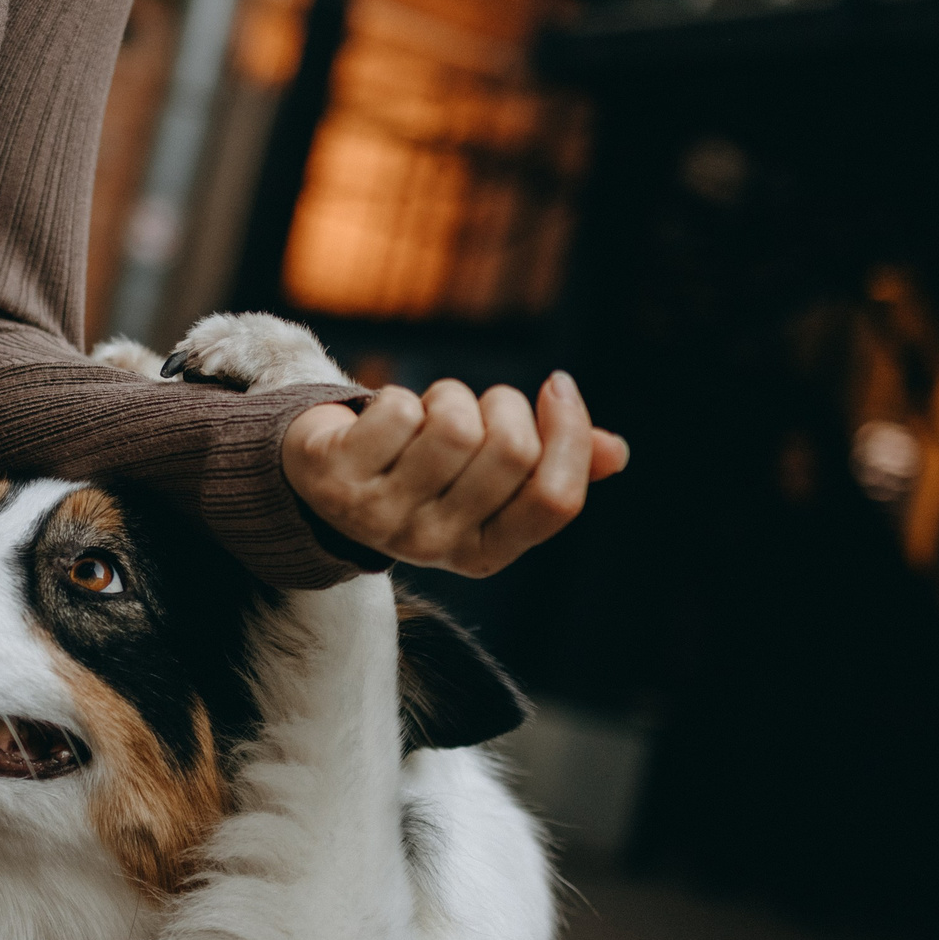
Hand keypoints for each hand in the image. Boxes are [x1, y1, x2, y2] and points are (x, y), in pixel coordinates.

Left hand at [283, 371, 627, 577]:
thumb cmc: (422, 471)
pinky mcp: (336, 479)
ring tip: (427, 415)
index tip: (558, 387)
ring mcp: (380, 518)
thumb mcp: (487, 480)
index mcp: (485, 552)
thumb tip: (616, 452)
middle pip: (511, 451)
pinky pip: (398, 410)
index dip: (569, 434)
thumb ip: (552, 466)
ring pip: (454, 425)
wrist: (322, 479)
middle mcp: (434, 546)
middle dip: (503, 404)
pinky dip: (399, 397)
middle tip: (478, 406)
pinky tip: (382, 422)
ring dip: (447, 396)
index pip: (555, 501)